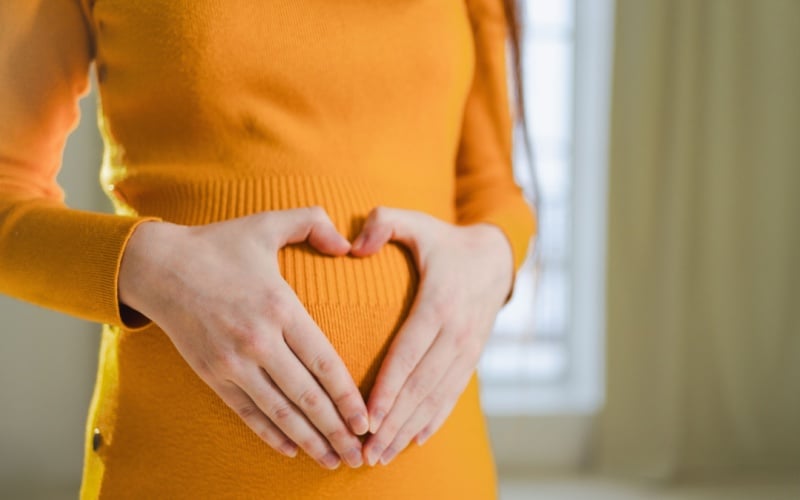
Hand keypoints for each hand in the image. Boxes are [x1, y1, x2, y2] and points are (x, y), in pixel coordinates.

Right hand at [118, 207, 368, 468]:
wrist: (158, 266)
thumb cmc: (219, 244)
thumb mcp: (268, 223)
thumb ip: (314, 223)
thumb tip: (348, 245)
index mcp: (279, 307)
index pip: (324, 362)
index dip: (348, 397)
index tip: (367, 420)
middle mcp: (258, 340)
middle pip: (306, 396)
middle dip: (337, 430)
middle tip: (360, 454)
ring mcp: (232, 361)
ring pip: (278, 412)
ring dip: (309, 440)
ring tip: (333, 461)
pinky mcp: (212, 374)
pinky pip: (246, 411)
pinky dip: (269, 434)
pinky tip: (291, 450)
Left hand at [349, 207, 512, 465]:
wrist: (494, 257)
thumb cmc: (443, 242)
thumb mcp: (415, 222)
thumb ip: (383, 223)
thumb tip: (353, 247)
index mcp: (440, 303)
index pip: (409, 352)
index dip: (389, 386)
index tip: (368, 417)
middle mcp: (457, 332)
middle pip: (421, 385)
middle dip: (394, 421)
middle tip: (365, 452)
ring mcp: (468, 348)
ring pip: (437, 396)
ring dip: (410, 428)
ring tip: (382, 456)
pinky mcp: (472, 357)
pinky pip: (453, 393)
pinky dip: (435, 419)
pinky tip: (415, 440)